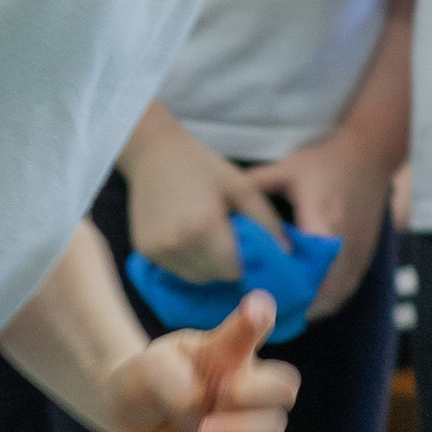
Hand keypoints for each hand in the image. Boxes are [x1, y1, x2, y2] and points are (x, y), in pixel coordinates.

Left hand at [100, 289, 295, 431]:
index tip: (253, 309)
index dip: (261, 316)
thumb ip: (174, 381)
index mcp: (227, 350)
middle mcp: (244, 384)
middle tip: (220, 395)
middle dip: (257, 392)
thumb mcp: (148, 368)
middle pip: (284, 385)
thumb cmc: (146, 379)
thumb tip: (201, 410)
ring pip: (273, 428)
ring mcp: (242, 422)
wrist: (131, 415)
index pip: (257, 324)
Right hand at [124, 117, 278, 283]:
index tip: (248, 249)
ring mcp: (158, 251)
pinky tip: (189, 236)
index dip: (245, 263)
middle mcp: (178, 245)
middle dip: (227, 264)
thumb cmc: (202, 166)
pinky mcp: (145, 251)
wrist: (154, 153)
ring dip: (207, 265)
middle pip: (215, 277)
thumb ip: (267, 222)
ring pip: (195, 278)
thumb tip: (286, 254)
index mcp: (204, 228)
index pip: (234, 270)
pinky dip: (187, 260)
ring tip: (209, 237)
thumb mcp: (242, 187)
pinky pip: (176, 269)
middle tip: (228, 239)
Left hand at [244, 125, 391, 317]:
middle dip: (289, 306)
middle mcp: (343, 244)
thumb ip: (255, 186)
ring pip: (331, 300)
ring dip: (306, 310)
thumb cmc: (324, 164)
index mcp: (321, 220)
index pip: (303, 267)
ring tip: (277, 313)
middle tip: (260, 312)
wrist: (369, 158)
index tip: (254, 296)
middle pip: (318, 294)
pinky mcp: (363, 261)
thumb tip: (221, 206)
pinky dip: (321, 304)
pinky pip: (342, 295)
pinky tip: (299, 305)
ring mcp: (356, 256)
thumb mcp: (287, 170)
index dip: (279, 287)